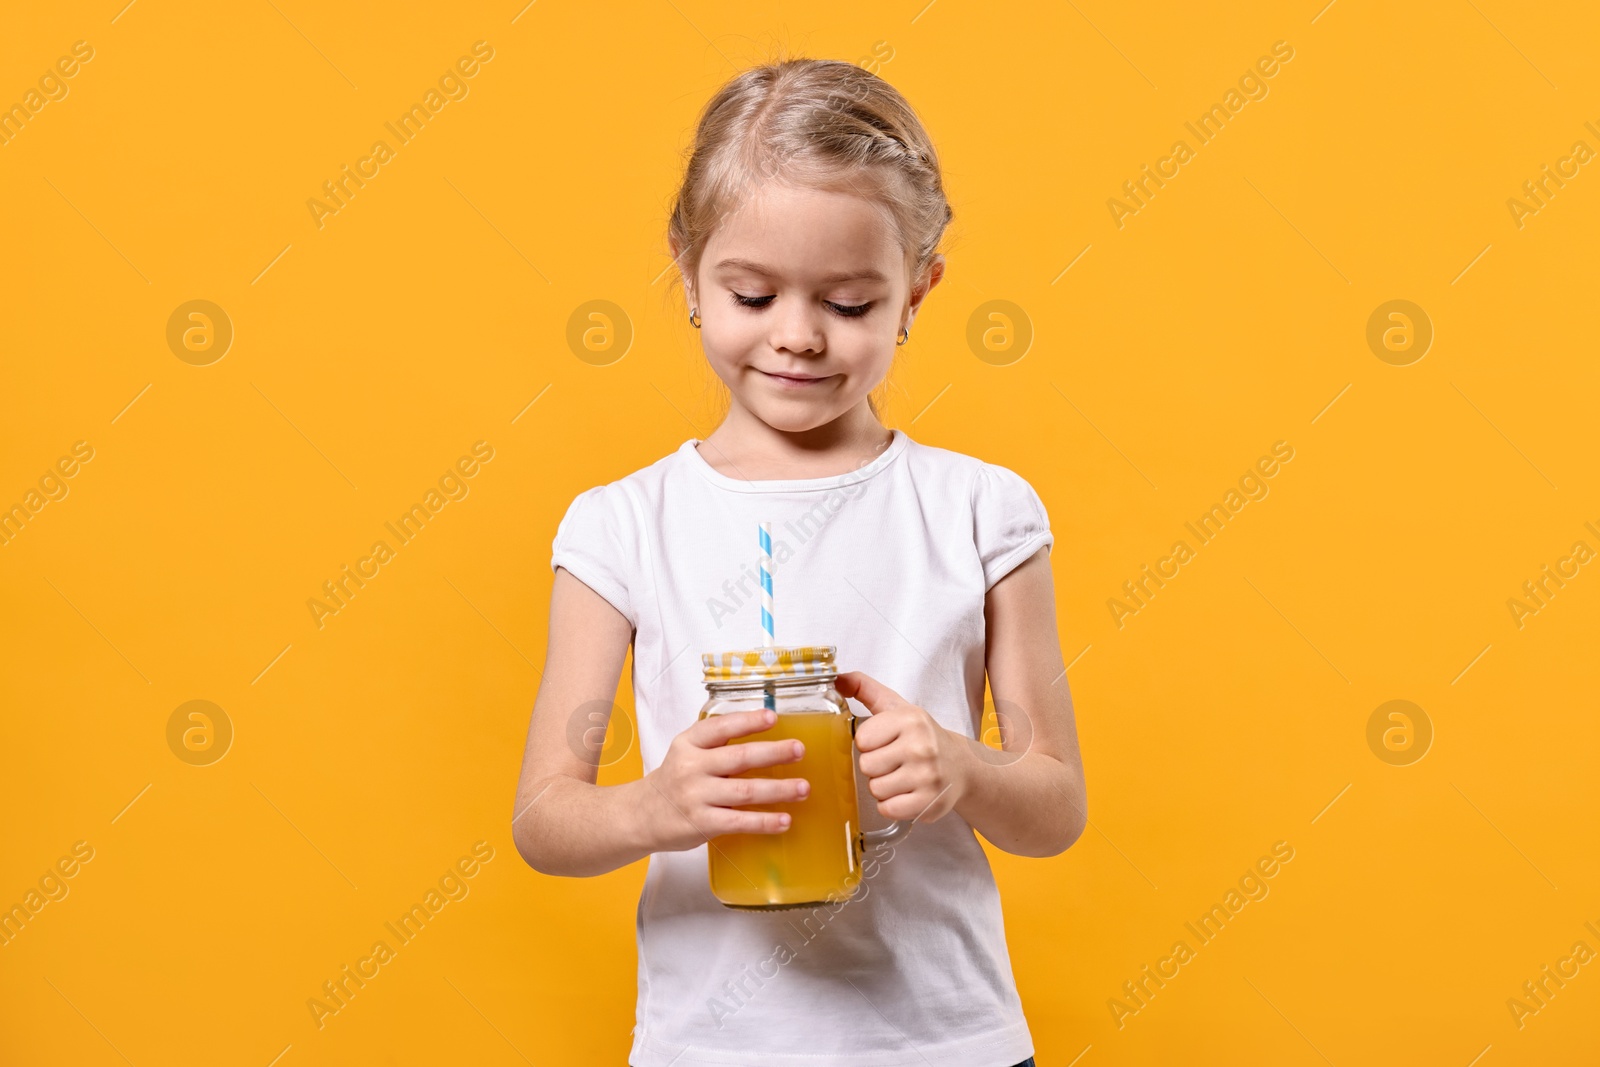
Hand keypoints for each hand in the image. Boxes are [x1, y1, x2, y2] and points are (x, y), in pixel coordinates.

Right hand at [640, 709, 810, 851]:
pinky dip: (764, 821)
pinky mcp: (701, 824)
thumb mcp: (686, 752)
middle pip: (739, 757)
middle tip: (799, 750)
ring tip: (803, 788)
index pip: (721, 727)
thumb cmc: (674, 781)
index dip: (748, 721)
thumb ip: (716, 744)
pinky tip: (784, 820)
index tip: (773, 717)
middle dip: (773, 753)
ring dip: (778, 789)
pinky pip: (739, 822)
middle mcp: (691, 767)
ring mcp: (696, 796)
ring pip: (745, 791)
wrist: (641, 816)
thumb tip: (767, 736)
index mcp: (688, 743)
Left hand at [835, 671, 966, 824]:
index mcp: (910, 719)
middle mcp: (921, 745)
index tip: (884, 742)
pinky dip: (892, 805)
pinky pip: (888, 809)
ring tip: (900, 777)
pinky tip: (906, 793)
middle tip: (893, 762)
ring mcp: (927, 775)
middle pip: (867, 766)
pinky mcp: (929, 801)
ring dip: (883, 787)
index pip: (863, 739)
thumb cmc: (921, 736)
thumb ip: (865, 689)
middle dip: (875, 767)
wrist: (961, 766)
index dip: (869, 744)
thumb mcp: (896, 707)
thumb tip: (837, 677)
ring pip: (876, 789)